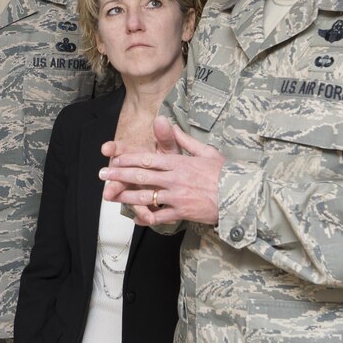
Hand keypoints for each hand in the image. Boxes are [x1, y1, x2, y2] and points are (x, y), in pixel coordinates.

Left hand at [100, 116, 223, 226]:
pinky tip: (135, 217)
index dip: (128, 160)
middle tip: (103, 175)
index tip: (114, 159)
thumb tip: (171, 125)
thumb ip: (185, 140)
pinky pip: (159, 216)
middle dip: (119, 175)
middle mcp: (175, 178)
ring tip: (111, 194)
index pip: (148, 159)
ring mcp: (177, 196)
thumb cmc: (225, 173)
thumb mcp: (206, 152)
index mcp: (179, 163)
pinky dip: (146, 217)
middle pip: (141, 176)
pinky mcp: (182, 212)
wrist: (240, 196)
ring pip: (145, 196)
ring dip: (125, 195)